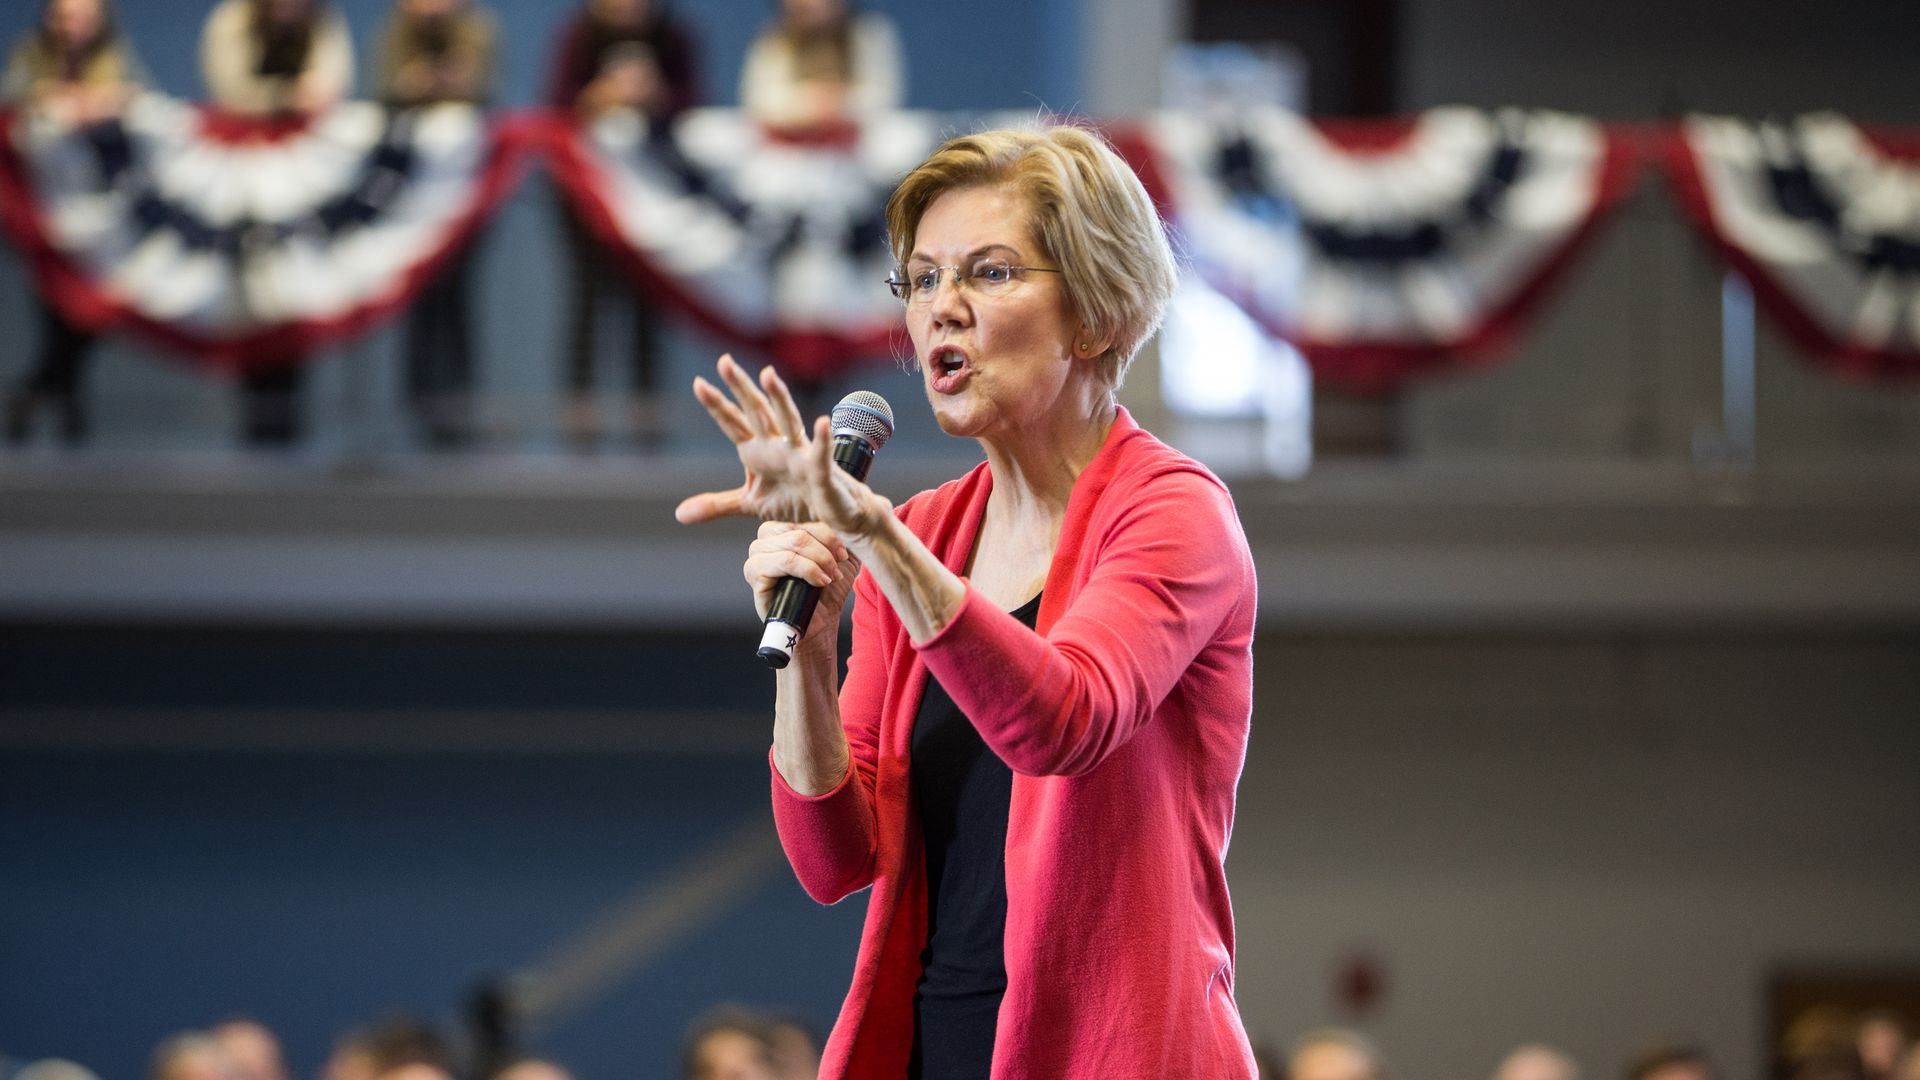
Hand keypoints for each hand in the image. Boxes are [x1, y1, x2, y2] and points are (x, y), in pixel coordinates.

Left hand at [675, 354, 887, 536]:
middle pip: (757, 412)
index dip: (717, 405)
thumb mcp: (751, 504)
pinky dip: (821, 439)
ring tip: (767, 375)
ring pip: (788, 421)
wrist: (835, 512)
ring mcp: (800, 455)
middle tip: (724, 361)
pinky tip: (821, 422)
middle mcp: (778, 446)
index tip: (698, 383)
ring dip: (778, 398)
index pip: (734, 424)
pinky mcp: (821, 471)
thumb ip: (717, 505)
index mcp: (758, 451)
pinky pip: (820, 454)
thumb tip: (680, 514)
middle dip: (741, 388)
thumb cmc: (797, 499)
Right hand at [745, 521, 859, 644]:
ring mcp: (757, 555)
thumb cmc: (828, 590)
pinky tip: (820, 582)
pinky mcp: (754, 574)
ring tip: (830, 576)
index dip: (829, 533)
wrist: (819, 624)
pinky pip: (783, 560)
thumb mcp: (843, 557)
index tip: (844, 552)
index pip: (806, 517)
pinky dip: (807, 569)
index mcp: (784, 529)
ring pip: (793, 543)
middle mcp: (766, 539)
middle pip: (799, 528)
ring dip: (818, 560)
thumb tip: (847, 518)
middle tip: (838, 565)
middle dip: (825, 547)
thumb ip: (844, 534)